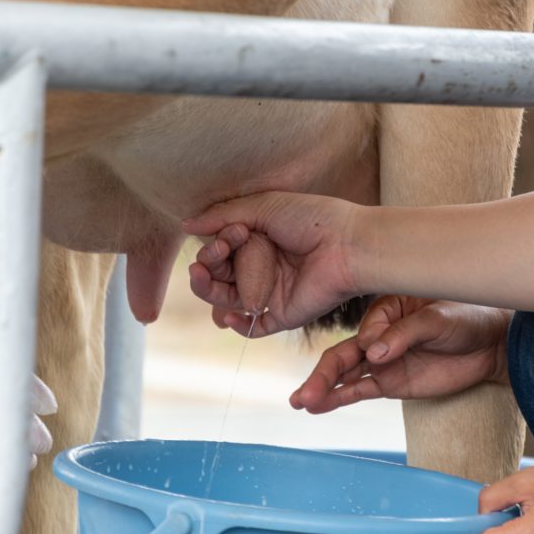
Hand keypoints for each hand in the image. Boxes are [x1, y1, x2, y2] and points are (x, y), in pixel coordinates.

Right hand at [183, 192, 362, 336]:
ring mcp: (271, 291)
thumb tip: (185, 226)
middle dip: (209, 263)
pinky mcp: (283, 314)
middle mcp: (262, 266)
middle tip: (219, 252)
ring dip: (209, 290)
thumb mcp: (263, 207)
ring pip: (228, 299)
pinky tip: (227, 316)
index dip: (216, 243)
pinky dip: (237, 325)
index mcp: (258, 239)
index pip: (221, 247)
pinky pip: (254, 327)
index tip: (231, 233)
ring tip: (200, 277)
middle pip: (219, 274)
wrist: (348, 245)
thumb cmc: (312, 219)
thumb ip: (223, 216)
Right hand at [290, 296, 511, 412]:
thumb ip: (404, 334)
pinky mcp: (391, 382)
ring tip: (300, 402)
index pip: (365, 329)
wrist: (492, 344)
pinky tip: (317, 406)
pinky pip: (359, 390)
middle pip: (341, 354)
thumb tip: (373, 353)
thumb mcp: (437, 319)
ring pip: (344, 374)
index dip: (368, 342)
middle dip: (321, 375)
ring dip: (322, 387)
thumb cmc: (466, 318)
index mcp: (385, 308)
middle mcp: (376, 334)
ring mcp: (381, 361)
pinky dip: (338, 398)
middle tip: (304, 394)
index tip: (381, 350)